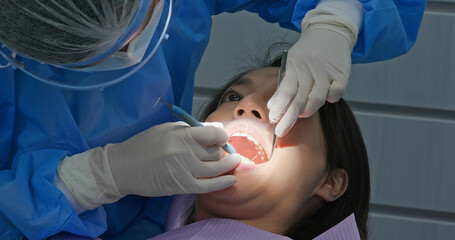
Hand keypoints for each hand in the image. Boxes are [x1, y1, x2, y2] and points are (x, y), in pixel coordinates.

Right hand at [58, 121, 240, 209]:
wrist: (123, 168)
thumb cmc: (144, 144)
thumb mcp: (166, 129)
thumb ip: (191, 128)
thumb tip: (216, 128)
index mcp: (180, 135)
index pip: (212, 133)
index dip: (222, 134)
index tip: (223, 136)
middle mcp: (184, 152)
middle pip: (215, 151)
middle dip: (221, 150)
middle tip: (221, 149)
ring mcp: (184, 171)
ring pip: (215, 167)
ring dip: (228, 164)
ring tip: (235, 161)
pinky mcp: (182, 186)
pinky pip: (208, 186)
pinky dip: (222, 183)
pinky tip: (231, 179)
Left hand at [268, 12, 357, 136]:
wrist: (330, 31)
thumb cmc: (308, 51)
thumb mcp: (291, 62)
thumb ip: (284, 85)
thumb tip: (273, 106)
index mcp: (295, 66)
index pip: (286, 91)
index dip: (280, 107)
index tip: (273, 120)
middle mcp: (310, 69)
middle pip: (300, 99)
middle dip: (289, 118)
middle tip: (281, 131)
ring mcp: (326, 72)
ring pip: (317, 99)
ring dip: (308, 110)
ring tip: (301, 113)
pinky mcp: (341, 74)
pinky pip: (335, 94)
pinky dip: (329, 99)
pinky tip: (325, 96)